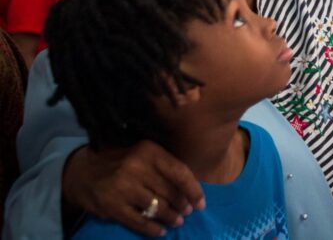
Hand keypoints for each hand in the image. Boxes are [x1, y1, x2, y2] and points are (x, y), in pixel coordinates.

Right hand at [63, 142, 204, 236]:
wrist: (81, 171)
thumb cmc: (121, 162)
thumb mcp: (143, 155)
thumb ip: (164, 168)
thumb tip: (191, 189)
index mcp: (149, 151)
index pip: (180, 172)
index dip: (193, 190)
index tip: (201, 203)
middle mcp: (136, 167)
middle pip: (169, 192)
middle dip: (182, 205)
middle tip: (187, 212)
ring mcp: (123, 187)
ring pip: (156, 207)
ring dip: (170, 217)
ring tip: (177, 221)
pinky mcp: (111, 206)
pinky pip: (138, 221)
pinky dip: (152, 229)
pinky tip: (160, 231)